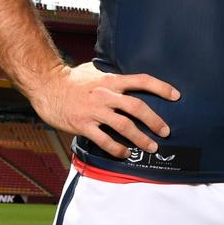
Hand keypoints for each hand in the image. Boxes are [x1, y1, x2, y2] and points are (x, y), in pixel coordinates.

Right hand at [27, 62, 179, 157]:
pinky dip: (117, 149)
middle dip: (154, 121)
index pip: (142, 80)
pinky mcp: (83, 125)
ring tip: (150, 147)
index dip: (161, 87)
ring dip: (140, 138)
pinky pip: (105, 140)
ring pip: (124, 126)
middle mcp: (106, 95)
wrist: (47, 87)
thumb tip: (130, 80)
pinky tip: (125, 153)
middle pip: (137, 107)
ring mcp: (95, 111)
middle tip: (165, 131)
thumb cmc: (72, 79)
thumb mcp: (96, 71)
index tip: (176, 96)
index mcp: (111, 80)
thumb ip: (113, 77)